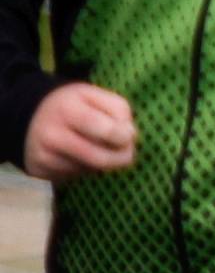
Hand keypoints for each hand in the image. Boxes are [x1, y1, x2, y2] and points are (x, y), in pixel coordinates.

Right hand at [21, 83, 137, 179]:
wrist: (27, 116)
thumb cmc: (71, 106)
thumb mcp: (93, 96)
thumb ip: (118, 109)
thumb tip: (129, 136)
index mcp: (68, 109)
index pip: (109, 132)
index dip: (126, 137)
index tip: (128, 134)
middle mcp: (52, 133)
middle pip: (102, 159)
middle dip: (122, 157)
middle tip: (124, 149)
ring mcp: (45, 155)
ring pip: (91, 170)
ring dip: (103, 162)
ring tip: (96, 146)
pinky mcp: (40, 170)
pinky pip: (76, 176)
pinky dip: (84, 168)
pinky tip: (76, 154)